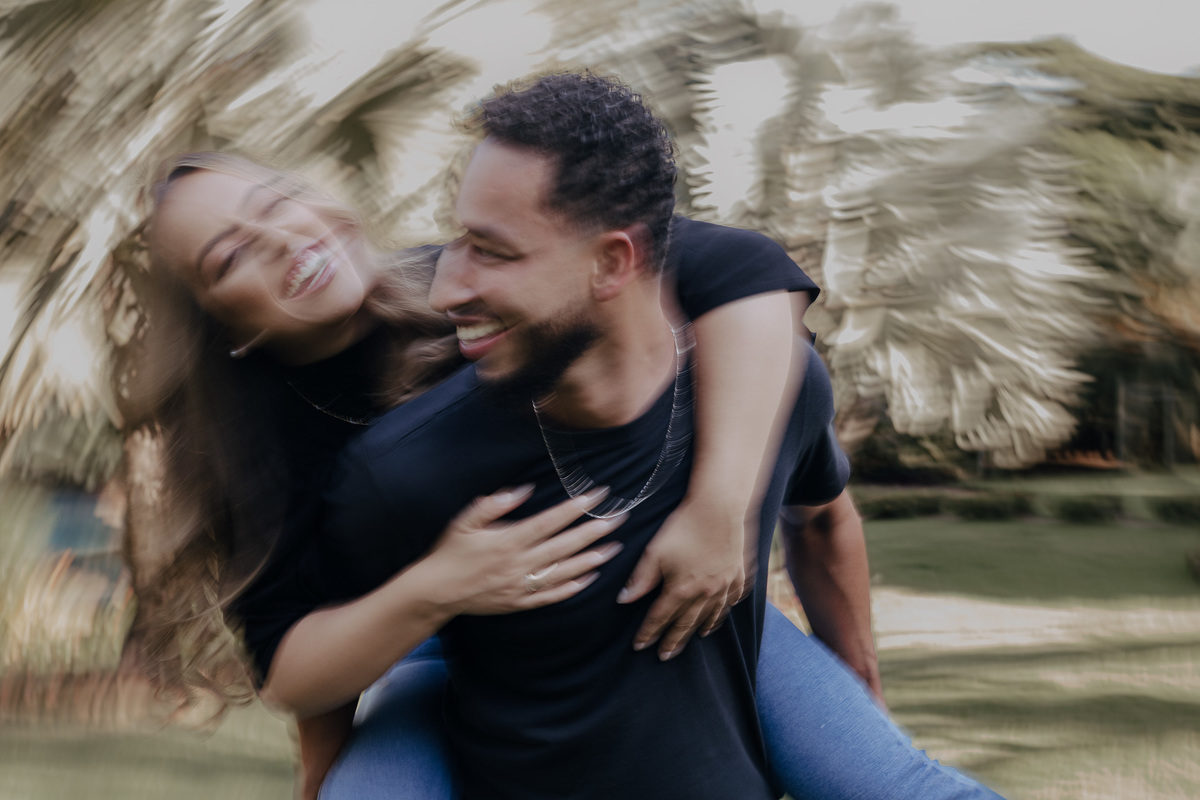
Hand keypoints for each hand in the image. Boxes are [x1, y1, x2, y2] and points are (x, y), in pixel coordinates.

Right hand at [427, 485, 627, 615]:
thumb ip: (494, 504)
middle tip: (619, 519)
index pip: (549, 522)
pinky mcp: (519, 603)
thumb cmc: (449, 552)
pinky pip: (552, 597)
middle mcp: (518, 565)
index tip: (596, 496)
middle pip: (564, 546)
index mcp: (507, 541)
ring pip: (564, 572)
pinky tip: (590, 578)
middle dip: (594, 531)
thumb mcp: (465, 521)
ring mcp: (520, 586)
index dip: (574, 509)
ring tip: (614, 548)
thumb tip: (523, 489)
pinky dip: (572, 588)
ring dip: (591, 560)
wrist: (435, 592)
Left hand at [617, 494, 748, 659]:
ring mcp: (725, 585)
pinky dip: (725, 610)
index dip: (649, 632)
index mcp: (681, 589)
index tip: (640, 645)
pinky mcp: (739, 574)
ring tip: (695, 638)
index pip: (660, 617)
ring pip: (712, 614)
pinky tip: (721, 613)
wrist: (719, 508)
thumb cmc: (683, 527)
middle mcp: (705, 593)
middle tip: (665, 655)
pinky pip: (733, 598)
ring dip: (700, 628)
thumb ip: (641, 578)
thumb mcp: (655, 552)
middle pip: (686, 622)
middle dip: (673, 640)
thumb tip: (624, 599)